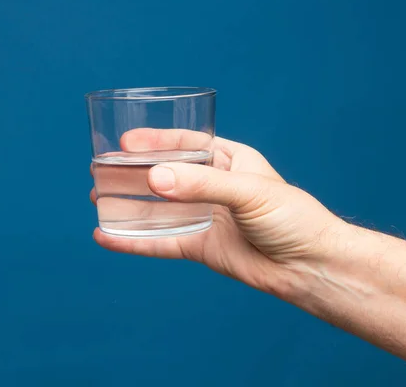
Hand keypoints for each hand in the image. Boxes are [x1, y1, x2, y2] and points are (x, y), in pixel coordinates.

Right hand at [91, 128, 346, 295]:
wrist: (308, 265)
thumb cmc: (291, 219)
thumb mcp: (249, 191)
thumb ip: (203, 184)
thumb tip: (155, 178)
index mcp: (231, 160)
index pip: (187, 142)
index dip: (156, 140)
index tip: (124, 141)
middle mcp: (215, 186)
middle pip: (167, 174)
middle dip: (135, 171)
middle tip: (101, 168)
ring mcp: (206, 217)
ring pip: (159, 208)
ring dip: (129, 203)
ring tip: (98, 196)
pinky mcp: (201, 247)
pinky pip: (161, 241)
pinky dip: (134, 240)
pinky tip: (107, 236)